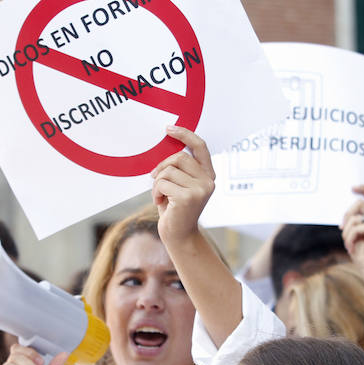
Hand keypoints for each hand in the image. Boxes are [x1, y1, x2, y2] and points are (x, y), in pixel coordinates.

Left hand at [152, 126, 214, 246]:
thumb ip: (179, 168)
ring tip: (160, 195)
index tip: (168, 128)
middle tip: (155, 179)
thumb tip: (167, 145)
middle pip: (179, 157)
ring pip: (169, 171)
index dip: (185, 134)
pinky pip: (163, 183)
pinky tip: (160, 202)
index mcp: (208, 175)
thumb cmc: (175, 209)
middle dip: (162, 167)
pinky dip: (156, 192)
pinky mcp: (189, 197)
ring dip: (157, 183)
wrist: (179, 235)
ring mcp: (201, 189)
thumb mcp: (179, 184)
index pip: (200, 146)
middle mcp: (209, 181)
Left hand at [341, 185, 363, 277]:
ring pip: (355, 217)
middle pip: (359, 203)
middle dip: (346, 214)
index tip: (353, 188)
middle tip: (342, 227)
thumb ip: (353, 222)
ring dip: (346, 232)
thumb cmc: (362, 254)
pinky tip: (351, 248)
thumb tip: (348, 213)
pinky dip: (349, 239)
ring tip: (348, 243)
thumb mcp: (353, 235)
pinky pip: (356, 227)